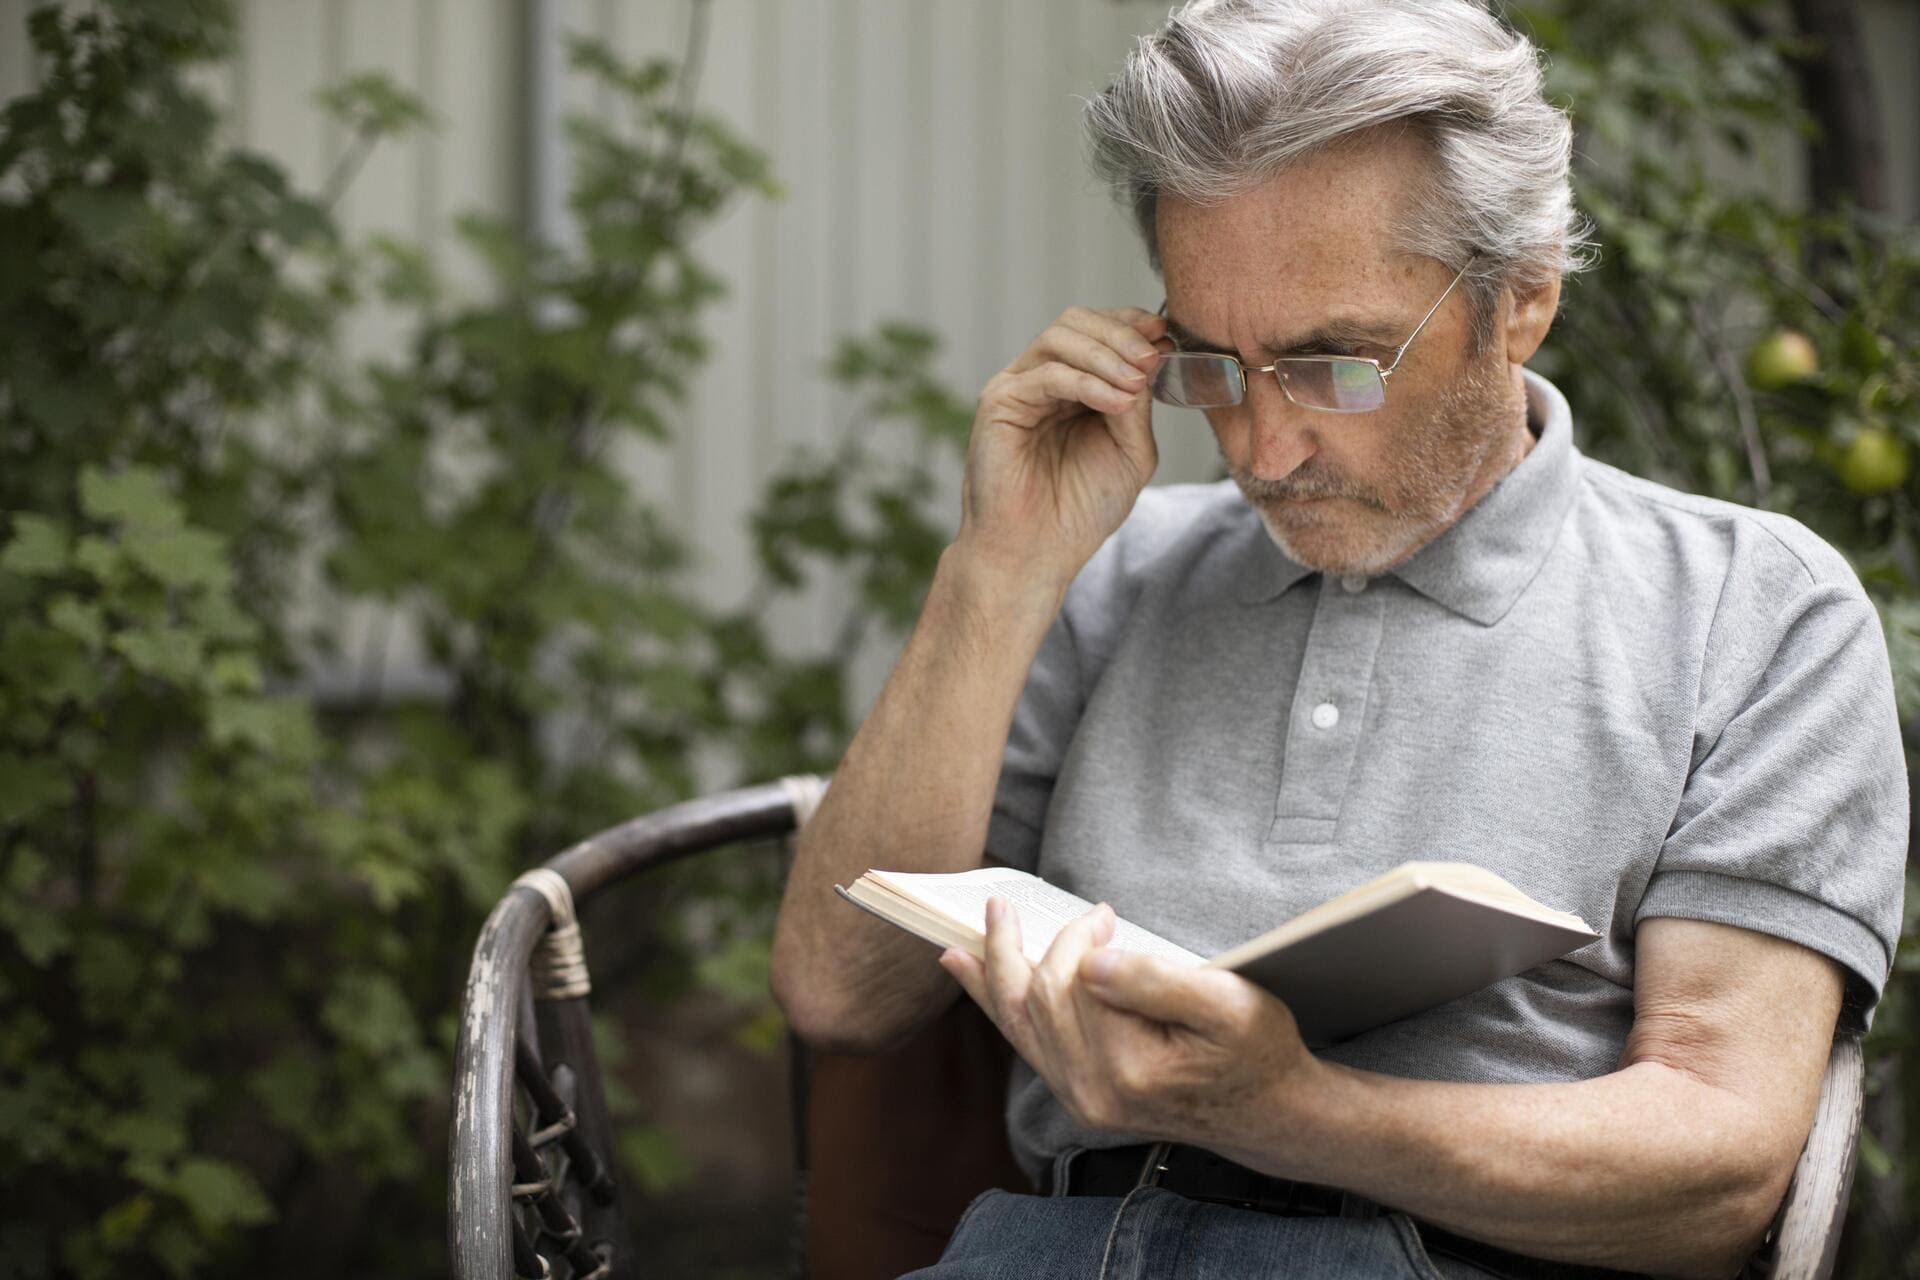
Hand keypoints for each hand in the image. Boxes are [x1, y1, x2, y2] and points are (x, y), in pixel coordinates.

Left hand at [939, 897, 1320, 1158]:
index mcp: (1128, 1071)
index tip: (1104, 916)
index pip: (1073, 984)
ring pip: (1018, 1024)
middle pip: (1036, 1001)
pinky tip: (972, 973)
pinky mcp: (1079, 1096)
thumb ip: (1158, 980)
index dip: (1078, 940)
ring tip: (969, 936)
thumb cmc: (1256, 1051)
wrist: (1268, 1112)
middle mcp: (1092, 1094)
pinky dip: (997, 1003)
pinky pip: (1025, 1042)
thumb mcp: (1230, 1005)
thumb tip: (1091, 959)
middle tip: (1041, 910)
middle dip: (1035, 947)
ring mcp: (1081, 1100)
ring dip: (992, 973)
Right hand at [956, 307, 1171, 589]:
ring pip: (1060, 338)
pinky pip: (1047, 375)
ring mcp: (1018, 388)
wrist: (1035, 554)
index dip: (1132, 325)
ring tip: (1136, 381)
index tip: (1166, 335)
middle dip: (1121, 333)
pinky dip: (1087, 383)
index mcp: (1075, 387)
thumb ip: (1138, 404)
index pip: (1100, 331)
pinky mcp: (999, 403)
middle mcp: (1043, 380)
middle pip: (1077, 322)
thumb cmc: (1079, 511)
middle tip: (1152, 356)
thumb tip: (1151, 356)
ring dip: (1107, 354)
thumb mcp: (1130, 450)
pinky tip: (1115, 402)